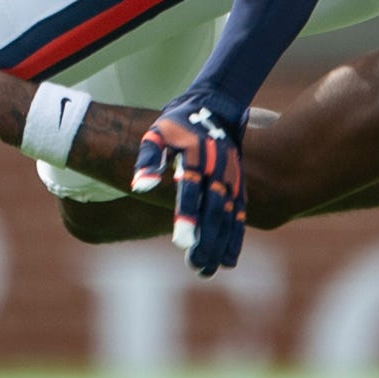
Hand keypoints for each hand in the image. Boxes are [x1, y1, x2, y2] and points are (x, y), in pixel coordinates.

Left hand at [133, 100, 244, 276]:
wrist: (214, 107)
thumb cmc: (176, 124)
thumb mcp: (156, 133)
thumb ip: (148, 158)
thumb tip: (139, 185)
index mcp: (197, 154)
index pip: (190, 189)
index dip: (187, 215)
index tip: (181, 242)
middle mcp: (219, 167)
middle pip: (213, 209)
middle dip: (206, 239)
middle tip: (195, 265)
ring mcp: (232, 177)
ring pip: (229, 215)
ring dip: (221, 244)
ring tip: (209, 270)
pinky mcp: (238, 184)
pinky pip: (239, 213)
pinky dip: (235, 236)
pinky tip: (228, 259)